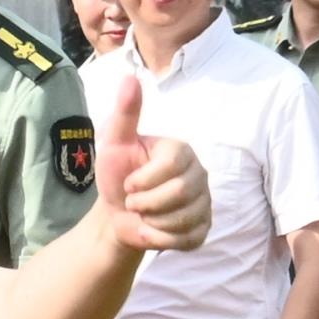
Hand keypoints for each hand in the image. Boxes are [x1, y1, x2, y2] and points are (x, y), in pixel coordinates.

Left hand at [100, 69, 209, 254]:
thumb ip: (125, 113)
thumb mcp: (114, 142)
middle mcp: (199, 174)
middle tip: (133, 201)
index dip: (144, 180)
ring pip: (183, 219)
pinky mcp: (203, 228)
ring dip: (152, 222)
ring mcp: (204, 202)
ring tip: (144, 214)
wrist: (116, 213)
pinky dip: (161, 239)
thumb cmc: (116, 174)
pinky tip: (153, 229)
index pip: (173, 166)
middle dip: (146, 203)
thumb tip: (130, 78)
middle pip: (180, 194)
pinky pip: (187, 239)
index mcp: (181, 151)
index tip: (129, 183)